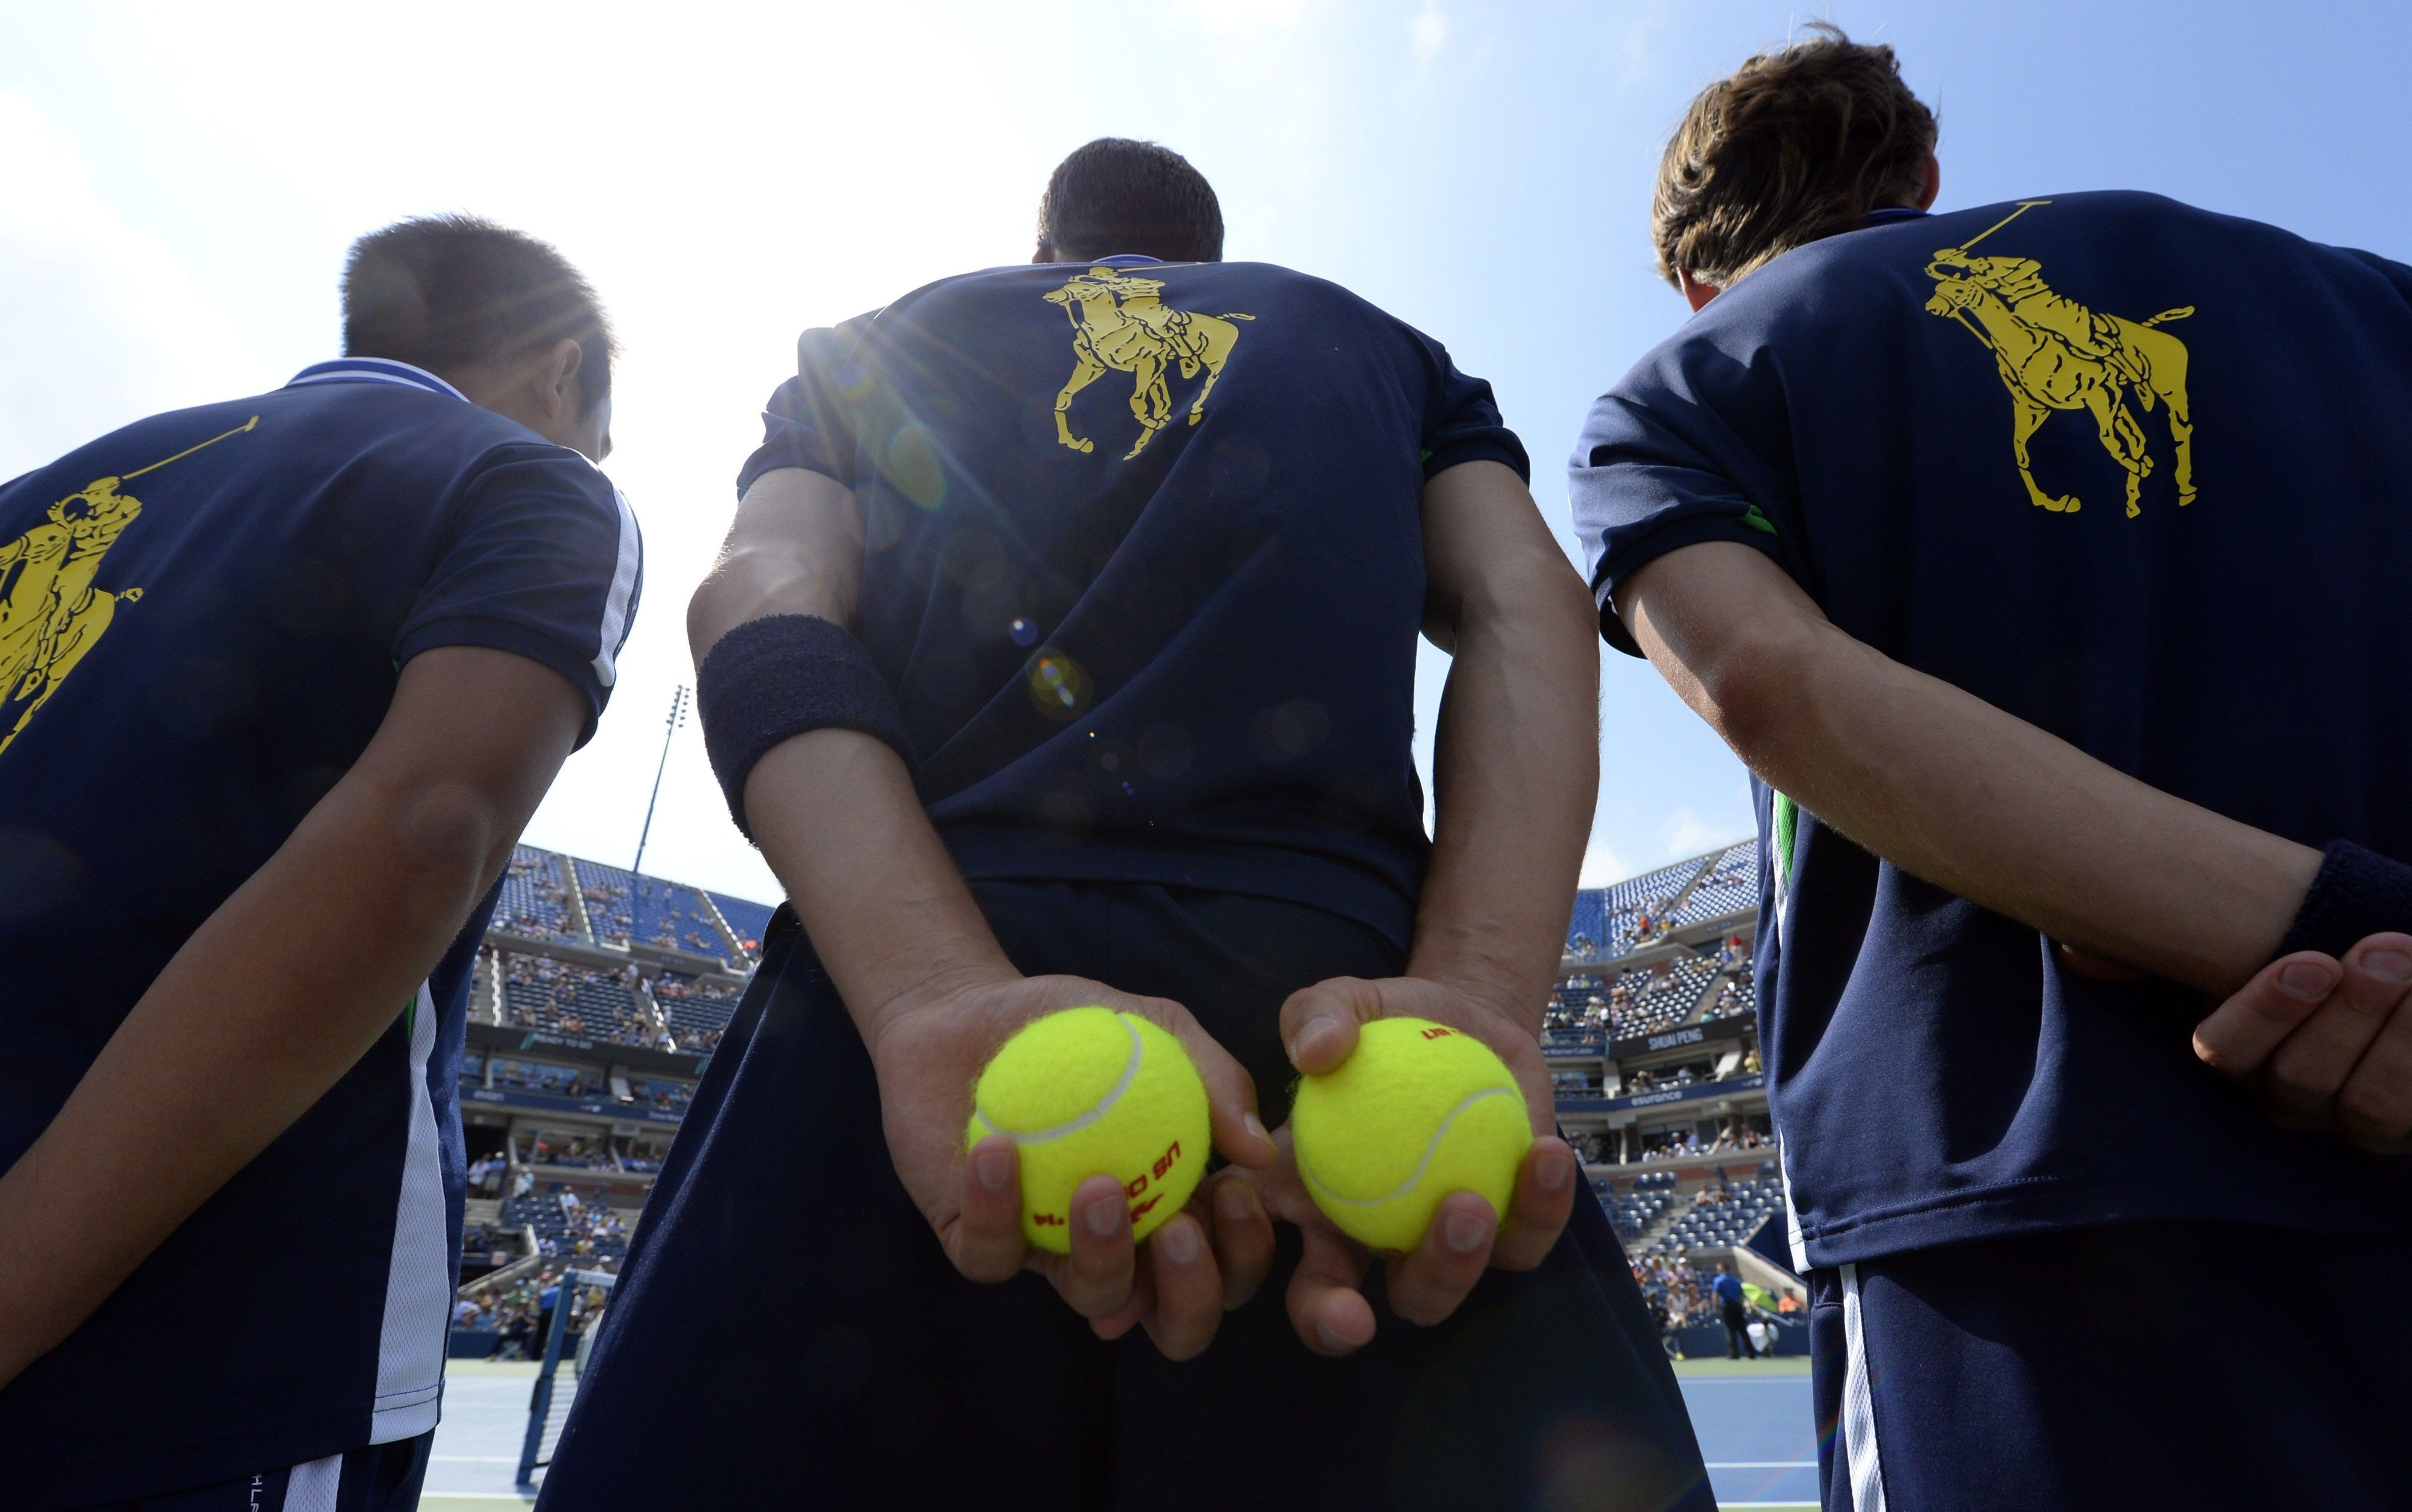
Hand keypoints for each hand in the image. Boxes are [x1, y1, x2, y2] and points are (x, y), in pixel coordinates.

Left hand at [866, 972, 1275, 1358]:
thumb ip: (1215, 1079)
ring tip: (1098, 1186)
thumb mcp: (1157, 1028)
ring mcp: (1052, 1251)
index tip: (1234, 1187)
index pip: (1231, 1262)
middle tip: (1180, 1229)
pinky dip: (996, 1210)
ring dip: (1104, 1256)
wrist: (968, 1010)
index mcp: (1176, 1205)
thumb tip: (1260, 1152)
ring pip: (1092, 1297)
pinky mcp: (978, 1243)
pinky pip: (993, 1255)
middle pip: (1178, 1322)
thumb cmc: (1074, 1023)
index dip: (1244, 1249)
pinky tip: (997, 1151)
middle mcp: (1122, 1245)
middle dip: (1193, 1296)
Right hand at [1246, 975, 1578, 1354]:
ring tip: (1468, 1202)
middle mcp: (1358, 1238)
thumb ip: (1316, 1016)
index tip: (1251, 1213)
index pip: (1249, 1246)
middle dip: (1331, 1324)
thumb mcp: (1343, 1004)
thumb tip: (1318, 1050)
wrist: (1469, 1022)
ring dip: (1448, 1265)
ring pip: (1432, 1293)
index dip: (1236, 1256)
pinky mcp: (1504, 1234)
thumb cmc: (1388, 1023)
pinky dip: (1535, 1208)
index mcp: (1299, 1197)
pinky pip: (1521, 1244)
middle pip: (1331, 1309)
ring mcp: (1430, 1245)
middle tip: (1353, 1315)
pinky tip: (1545, 1154)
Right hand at [2188, 934, 2411, 1153]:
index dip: (2266, 1012)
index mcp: (2247, 1052)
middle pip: (2300, 1076)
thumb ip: (2294, 940)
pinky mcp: (2410, 1131)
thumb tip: (2243, 871)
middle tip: (2389, 950)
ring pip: (2367, 1107)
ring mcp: (2354, 1124)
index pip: (2225, 1049)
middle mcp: (2290, 1098)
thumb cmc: (2348, 950)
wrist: (2394, 976)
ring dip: (2402, 1038)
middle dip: (2352, 1012)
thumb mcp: (2309, 940)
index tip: (2316, 960)